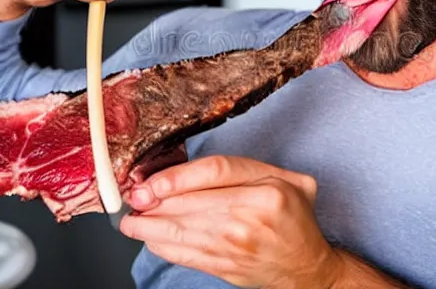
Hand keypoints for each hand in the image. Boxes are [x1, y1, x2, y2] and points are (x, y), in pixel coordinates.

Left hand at [120, 156, 341, 288]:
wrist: (307, 268)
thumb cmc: (294, 217)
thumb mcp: (290, 180)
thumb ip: (250, 168)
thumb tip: (199, 166)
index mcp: (267, 191)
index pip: (215, 173)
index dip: (178, 176)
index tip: (152, 180)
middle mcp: (248, 217)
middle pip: (190, 203)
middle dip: (154, 201)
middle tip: (131, 196)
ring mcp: (234, 246)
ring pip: (182, 231)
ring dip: (149, 226)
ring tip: (128, 220)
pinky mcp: (223, 266)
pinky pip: (185, 255)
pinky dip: (162, 246)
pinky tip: (146, 238)